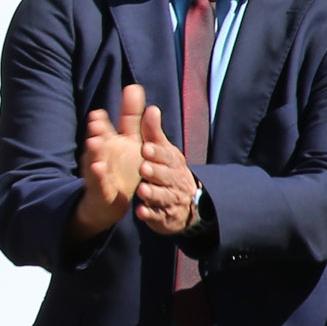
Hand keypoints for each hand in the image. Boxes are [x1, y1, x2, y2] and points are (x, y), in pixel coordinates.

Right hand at [68, 83, 145, 241]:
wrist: (109, 202)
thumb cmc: (120, 167)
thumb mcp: (130, 140)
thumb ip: (131, 114)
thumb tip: (133, 86)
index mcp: (108, 142)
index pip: (104, 128)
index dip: (100, 121)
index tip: (98, 113)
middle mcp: (100, 154)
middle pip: (97, 141)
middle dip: (96, 132)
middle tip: (95, 121)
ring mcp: (98, 172)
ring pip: (95, 160)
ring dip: (94, 152)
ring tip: (94, 142)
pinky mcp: (100, 189)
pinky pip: (98, 182)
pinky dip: (97, 175)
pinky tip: (98, 168)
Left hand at [134, 105, 201, 236]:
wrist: (186, 203)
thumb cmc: (167, 171)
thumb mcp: (162, 151)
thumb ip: (153, 132)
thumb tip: (151, 108)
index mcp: (173, 162)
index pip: (167, 156)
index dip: (157, 152)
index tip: (145, 147)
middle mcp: (174, 180)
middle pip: (166, 176)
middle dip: (155, 172)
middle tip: (143, 167)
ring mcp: (170, 200)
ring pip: (162, 197)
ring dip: (152, 193)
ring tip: (141, 190)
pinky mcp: (164, 217)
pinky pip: (157, 216)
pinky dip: (150, 214)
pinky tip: (140, 212)